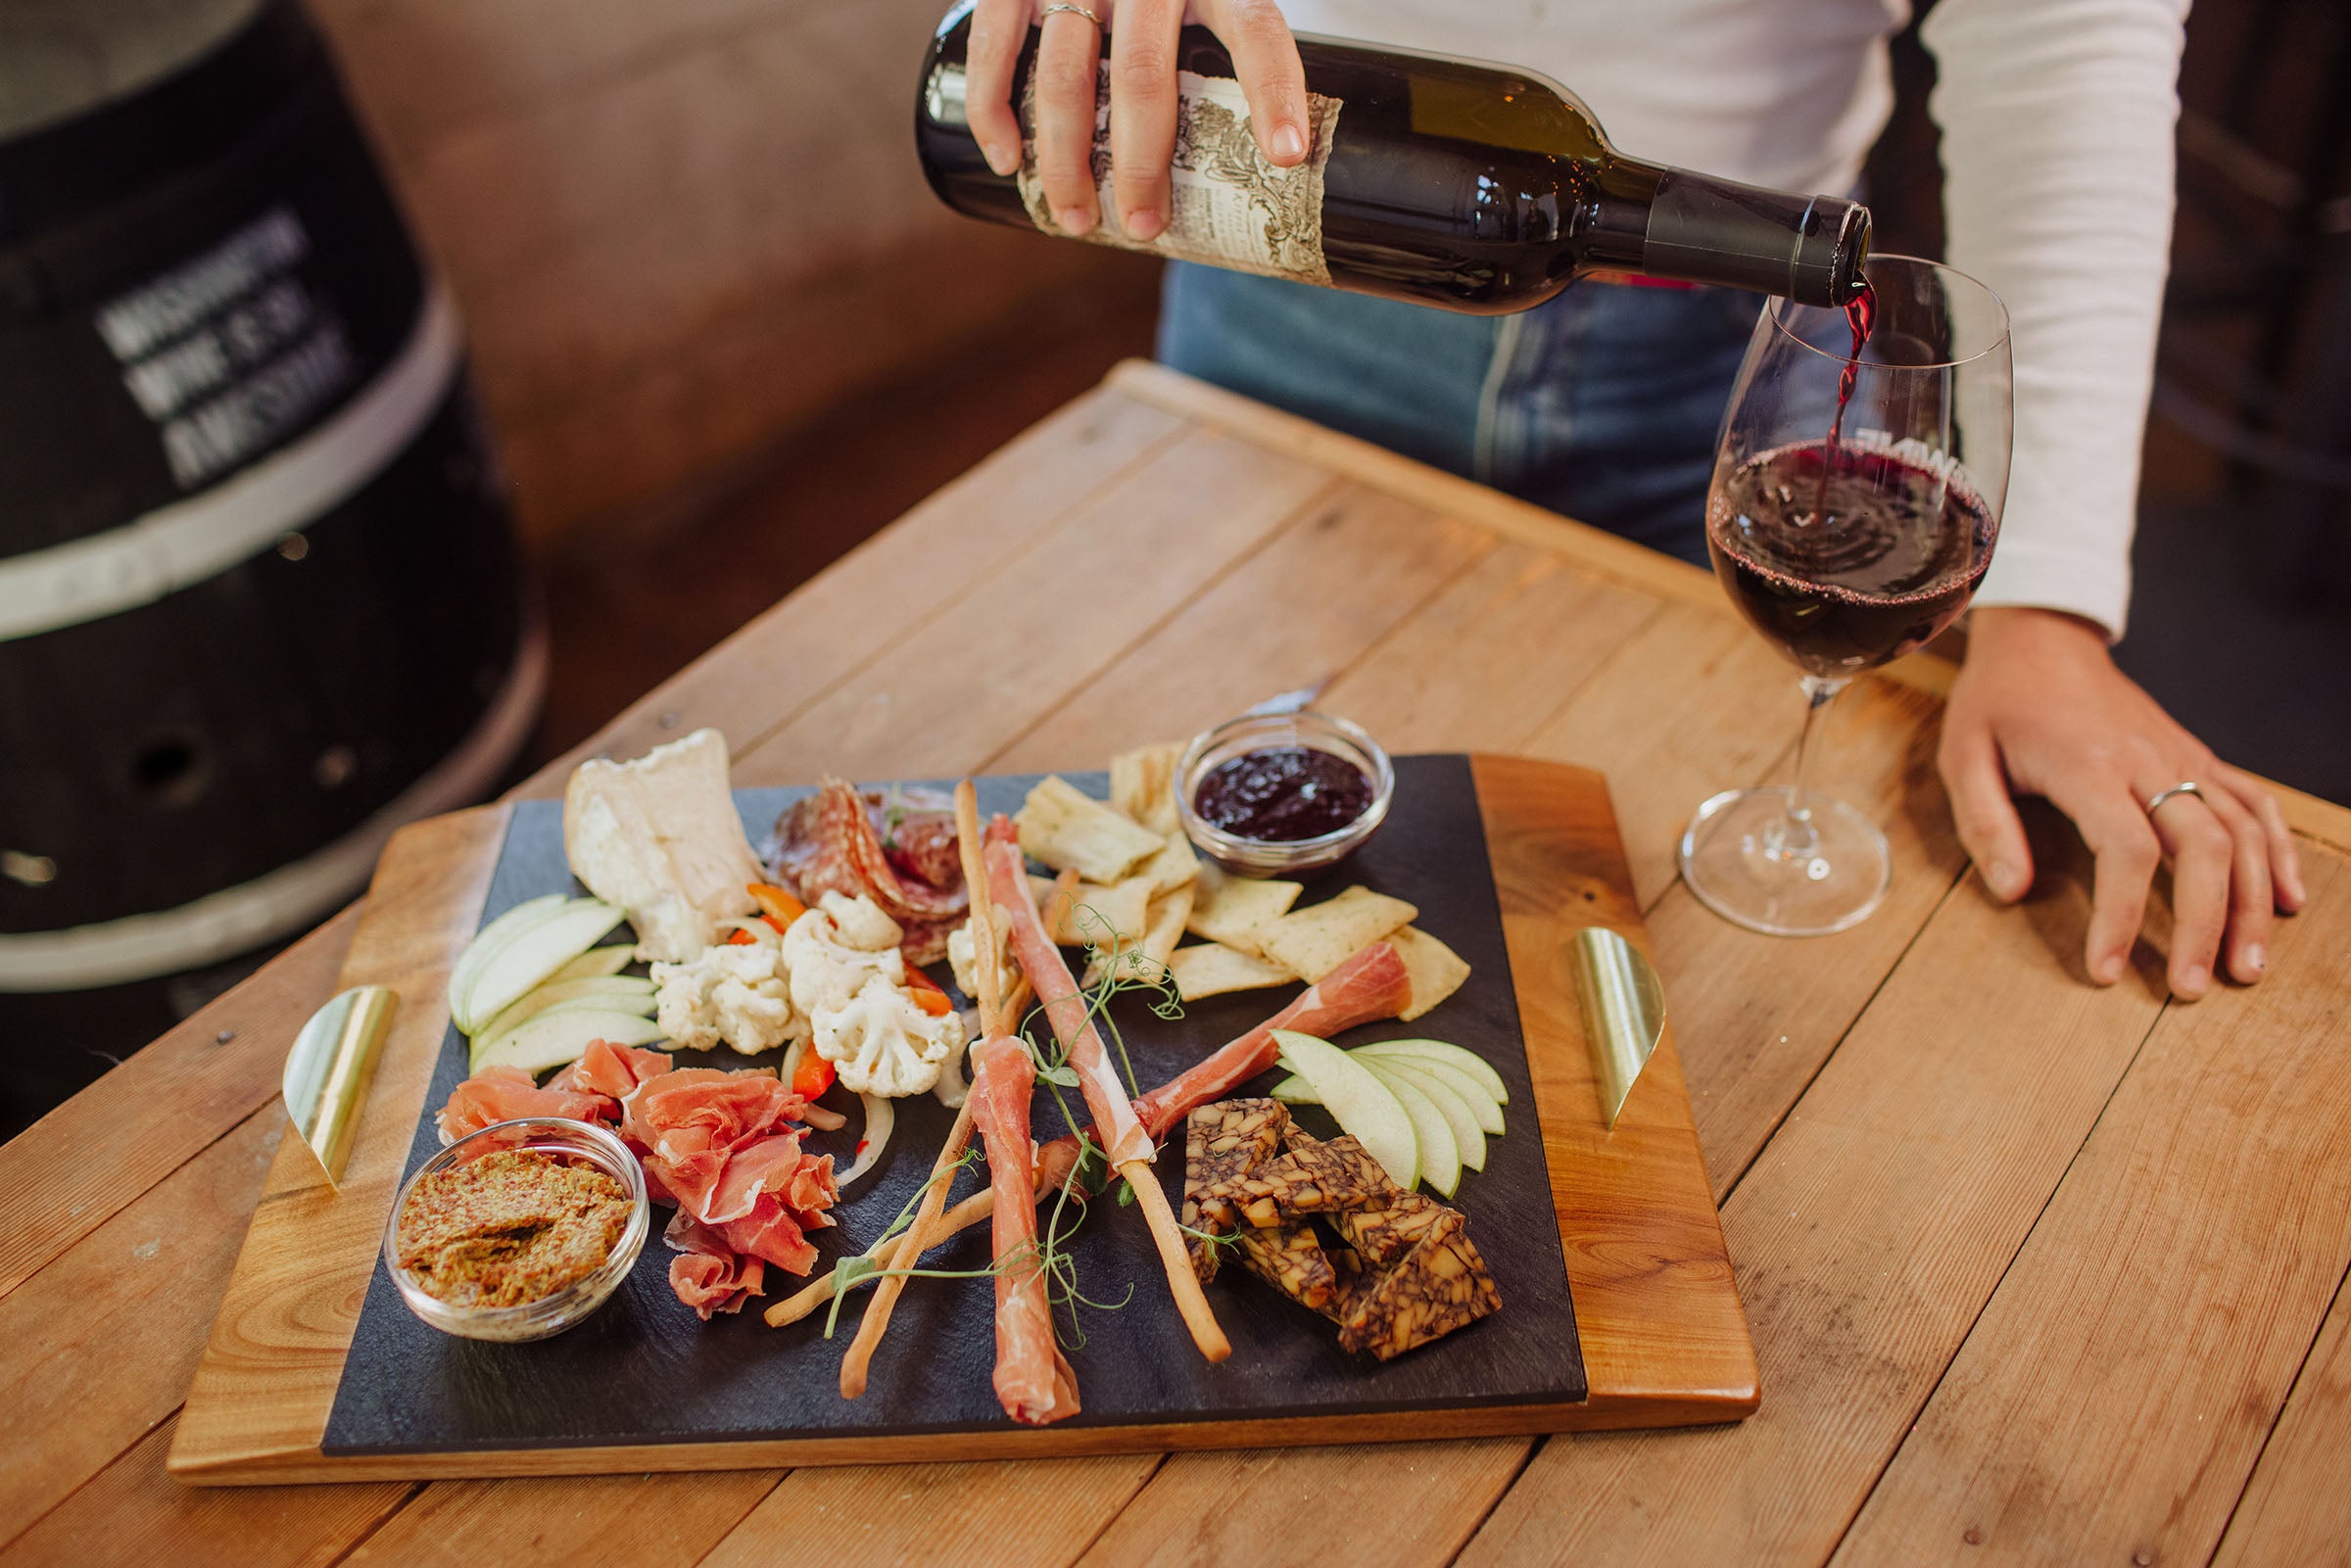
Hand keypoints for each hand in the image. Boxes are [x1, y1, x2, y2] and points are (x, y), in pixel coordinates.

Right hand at [962, 0, 1308, 240]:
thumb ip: (1223, 54)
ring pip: (1064, 75)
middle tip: (1143, 226)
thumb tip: (1262, 169)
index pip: (1254, 28)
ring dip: (1065, 161)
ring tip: (1076, 219)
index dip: (1274, 92)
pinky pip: (996, 42)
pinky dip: (995, 108)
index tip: (1287, 156)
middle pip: (1143, 77)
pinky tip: (1008, 160)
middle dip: (1140, 166)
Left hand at [1938, 606, 2305, 996]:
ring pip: (2242, 831)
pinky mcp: (2198, 754)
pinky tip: (2285, 900)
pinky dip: (2278, 850)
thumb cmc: (1998, 703)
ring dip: (2251, 902)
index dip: (2121, 916)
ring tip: (2245, 967)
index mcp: (2089, 765)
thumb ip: (1985, 825)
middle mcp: (2150, 760)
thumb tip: (2012, 891)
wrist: (2042, 640)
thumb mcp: (1963, 757)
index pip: (2126, 850)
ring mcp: (2182, 756)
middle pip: (2203, 847)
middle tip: (2192, 989)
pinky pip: (2255, 802)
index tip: (2105, 972)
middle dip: (2204, 923)